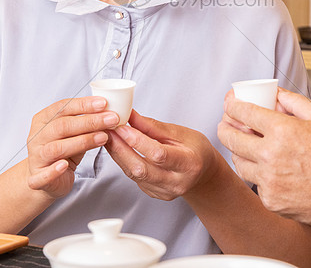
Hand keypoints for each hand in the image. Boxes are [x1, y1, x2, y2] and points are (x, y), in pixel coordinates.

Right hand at [25, 96, 117, 198]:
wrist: (46, 180)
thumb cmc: (62, 152)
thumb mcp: (74, 134)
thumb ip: (85, 123)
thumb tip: (108, 112)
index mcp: (43, 120)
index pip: (62, 107)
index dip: (83, 104)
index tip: (104, 103)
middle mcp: (36, 137)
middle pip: (62, 126)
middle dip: (89, 121)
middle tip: (111, 119)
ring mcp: (35, 158)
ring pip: (56, 148)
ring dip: (81, 141)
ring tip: (103, 137)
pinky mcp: (36, 179)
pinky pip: (43, 175)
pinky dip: (54, 170)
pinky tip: (64, 165)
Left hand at [105, 111, 219, 200]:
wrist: (203, 173)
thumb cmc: (195, 149)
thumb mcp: (181, 132)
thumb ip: (154, 126)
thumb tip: (131, 116)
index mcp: (189, 164)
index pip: (159, 154)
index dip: (138, 141)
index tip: (122, 127)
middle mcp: (177, 182)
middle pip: (141, 168)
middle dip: (121, 148)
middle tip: (108, 131)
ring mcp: (165, 192)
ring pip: (134, 175)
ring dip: (118, 155)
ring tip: (108, 137)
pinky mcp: (154, 194)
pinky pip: (134, 179)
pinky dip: (124, 162)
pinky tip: (118, 149)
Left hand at [218, 89, 310, 227]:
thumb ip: (295, 103)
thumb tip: (275, 94)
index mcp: (284, 131)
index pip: (243, 112)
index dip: (232, 104)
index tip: (230, 102)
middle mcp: (271, 156)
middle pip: (230, 137)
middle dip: (225, 126)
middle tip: (227, 122)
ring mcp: (269, 181)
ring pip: (239, 162)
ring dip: (238, 151)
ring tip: (246, 145)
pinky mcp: (271, 201)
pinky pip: (255, 183)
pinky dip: (258, 174)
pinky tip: (269, 168)